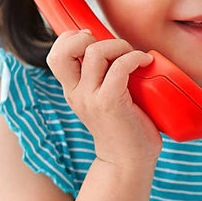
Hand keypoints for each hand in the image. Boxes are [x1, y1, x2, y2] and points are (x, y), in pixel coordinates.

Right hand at [47, 30, 161, 165]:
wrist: (127, 162)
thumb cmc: (124, 130)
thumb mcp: (103, 102)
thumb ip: (102, 81)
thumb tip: (118, 52)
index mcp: (72, 91)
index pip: (56, 54)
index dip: (72, 39)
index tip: (95, 40)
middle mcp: (77, 93)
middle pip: (65, 50)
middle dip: (89, 37)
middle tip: (113, 48)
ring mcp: (92, 98)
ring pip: (96, 53)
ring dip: (119, 46)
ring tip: (134, 56)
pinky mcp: (111, 103)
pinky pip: (120, 67)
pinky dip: (135, 58)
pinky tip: (145, 62)